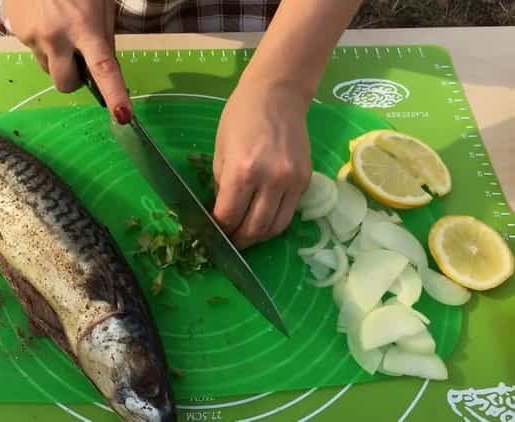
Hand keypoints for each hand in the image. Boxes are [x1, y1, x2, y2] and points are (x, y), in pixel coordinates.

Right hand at [4, 0, 131, 122]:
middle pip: (65, 84)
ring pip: (47, 67)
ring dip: (56, 57)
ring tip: (57, 25)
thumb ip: (104, 35)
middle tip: (79, 59)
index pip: (103, 68)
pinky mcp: (16, 32)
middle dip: (74, 79)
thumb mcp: (101, 2)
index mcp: (84, 26)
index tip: (122, 116)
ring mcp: (33, 37)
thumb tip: (105, 65)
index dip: (115, 94)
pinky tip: (43, 16)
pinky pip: (34, 49)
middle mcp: (56, 37)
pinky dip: (42, 41)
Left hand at [212, 81, 311, 248]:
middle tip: (229, 244)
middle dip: (239, 241)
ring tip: (246, 238)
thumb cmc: (240, 118)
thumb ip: (222, 186)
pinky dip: (275, 221)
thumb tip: (222, 215)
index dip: (219, 231)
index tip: (212, 236)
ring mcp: (292, 181)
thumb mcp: (220, 152)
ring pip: (276, 227)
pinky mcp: (306, 180)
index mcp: (243, 171)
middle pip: (254, 228)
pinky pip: (289, 212)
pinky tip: (262, 218)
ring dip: (259, 237)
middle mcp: (270, 180)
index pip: (229, 216)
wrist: (278, 95)